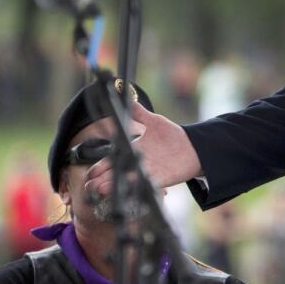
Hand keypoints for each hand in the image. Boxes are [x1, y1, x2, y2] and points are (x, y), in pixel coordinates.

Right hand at [84, 102, 201, 197]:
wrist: (193, 146)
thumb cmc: (172, 136)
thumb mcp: (153, 121)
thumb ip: (138, 112)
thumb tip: (126, 94)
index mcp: (134, 150)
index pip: (113, 159)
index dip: (101, 167)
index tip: (91, 173)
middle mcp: (138, 162)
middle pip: (117, 172)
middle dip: (103, 179)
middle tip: (91, 184)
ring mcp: (149, 171)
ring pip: (128, 180)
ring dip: (114, 185)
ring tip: (101, 189)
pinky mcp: (161, 178)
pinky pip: (145, 183)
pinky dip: (135, 184)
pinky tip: (125, 186)